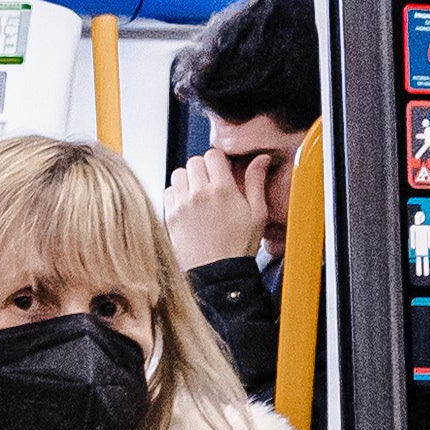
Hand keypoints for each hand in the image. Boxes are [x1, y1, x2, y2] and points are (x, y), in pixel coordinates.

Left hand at [160, 148, 274, 273]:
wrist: (219, 275)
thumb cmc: (240, 247)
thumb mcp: (257, 214)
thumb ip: (256, 182)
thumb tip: (261, 158)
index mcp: (223, 190)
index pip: (213, 155)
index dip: (218, 161)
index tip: (222, 171)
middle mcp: (200, 194)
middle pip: (194, 161)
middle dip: (203, 168)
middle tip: (210, 183)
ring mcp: (182, 205)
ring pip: (178, 174)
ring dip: (188, 179)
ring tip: (198, 194)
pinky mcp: (170, 217)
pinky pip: (168, 192)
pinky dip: (176, 194)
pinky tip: (188, 206)